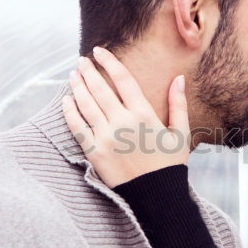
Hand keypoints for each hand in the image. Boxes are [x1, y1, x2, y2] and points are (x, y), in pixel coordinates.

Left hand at [62, 46, 190, 187]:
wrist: (156, 197)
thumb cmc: (170, 165)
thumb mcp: (181, 133)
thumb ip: (178, 104)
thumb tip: (179, 78)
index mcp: (143, 114)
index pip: (122, 79)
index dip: (109, 62)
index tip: (99, 51)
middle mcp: (122, 122)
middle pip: (99, 88)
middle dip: (88, 71)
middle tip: (81, 60)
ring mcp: (105, 137)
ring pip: (86, 104)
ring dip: (77, 86)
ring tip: (73, 75)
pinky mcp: (94, 152)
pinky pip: (77, 127)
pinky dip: (69, 112)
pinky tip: (66, 100)